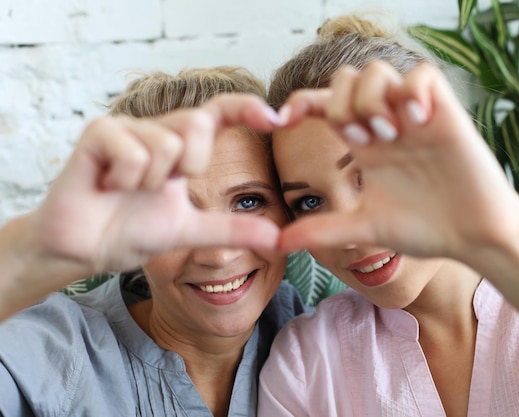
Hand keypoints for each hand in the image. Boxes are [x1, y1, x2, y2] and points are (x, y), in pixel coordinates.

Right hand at [30, 94, 280, 273]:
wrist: (85, 249)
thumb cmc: (131, 232)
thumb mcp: (191, 231)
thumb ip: (232, 230)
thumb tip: (278, 239)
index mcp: (181, 147)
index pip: (218, 114)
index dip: (246, 108)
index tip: (276, 117)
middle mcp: (157, 130)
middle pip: (198, 123)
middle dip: (188, 165)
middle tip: (158, 187)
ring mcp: (127, 128)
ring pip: (167, 144)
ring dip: (151, 182)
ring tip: (126, 191)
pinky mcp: (99, 132)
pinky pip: (135, 152)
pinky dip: (126, 180)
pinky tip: (108, 186)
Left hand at [277, 62, 518, 265]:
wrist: (474, 237)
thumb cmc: (426, 230)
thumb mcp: (366, 228)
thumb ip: (323, 231)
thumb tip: (277, 243)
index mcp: (364, 145)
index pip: (325, 107)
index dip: (300, 103)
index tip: (282, 121)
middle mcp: (386, 124)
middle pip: (346, 79)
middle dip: (341, 104)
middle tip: (361, 141)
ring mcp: (416, 117)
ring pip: (378, 71)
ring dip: (373, 99)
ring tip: (390, 135)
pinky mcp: (447, 113)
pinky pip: (423, 75)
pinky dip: (413, 91)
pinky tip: (418, 122)